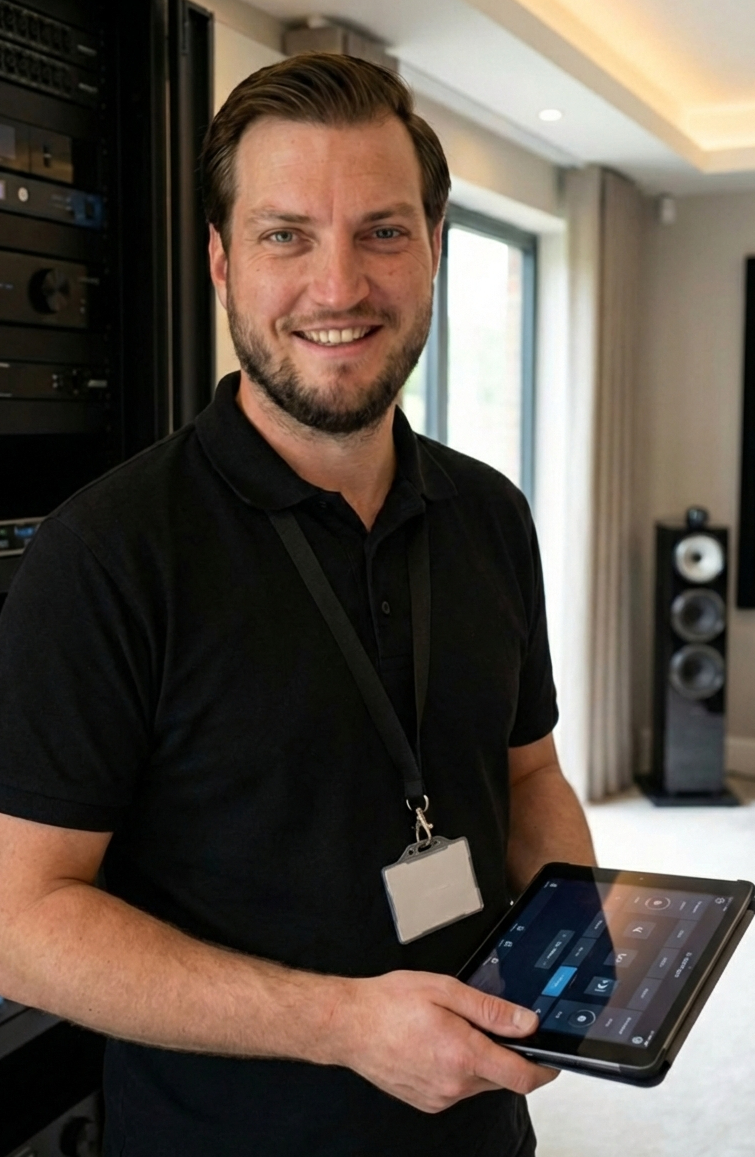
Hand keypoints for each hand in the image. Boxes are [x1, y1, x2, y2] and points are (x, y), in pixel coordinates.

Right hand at [330, 970, 557, 1112]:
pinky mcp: (426, 1102)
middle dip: (504, 1053)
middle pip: (502, 1077)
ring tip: (450, 1029)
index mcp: (463, 1054)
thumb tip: (526, 1022)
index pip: (522, 1075)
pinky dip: (458, 1069)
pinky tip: (436, 1045)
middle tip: (484, 1023)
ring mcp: (439, 1097)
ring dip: (478, 1060)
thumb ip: (490, 1009)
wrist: (347, 1025)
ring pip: (478, 1082)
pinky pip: (457, 1088)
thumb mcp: (445, 990)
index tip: (552, 1059)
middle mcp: (454, 1084)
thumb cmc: (388, 1003)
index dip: (544, 1068)